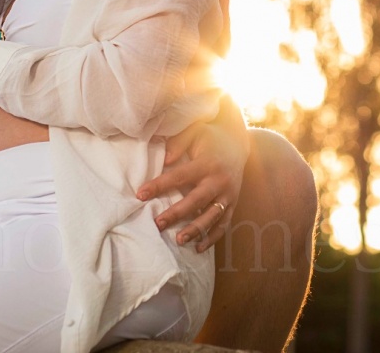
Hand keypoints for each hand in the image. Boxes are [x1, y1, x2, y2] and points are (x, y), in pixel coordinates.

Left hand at [138, 120, 248, 251]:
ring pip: (211, 215)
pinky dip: (213, 237)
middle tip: (158, 224)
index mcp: (207, 163)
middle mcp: (219, 180)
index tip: (140, 194)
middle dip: (177, 213)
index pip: (180, 176)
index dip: (159, 185)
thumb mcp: (196, 131)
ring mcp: (228, 194)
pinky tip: (198, 248)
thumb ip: (179, 143)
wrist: (239, 143)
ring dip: (195, 229)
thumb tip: (165, 160)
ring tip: (179, 240)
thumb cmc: (211, 138)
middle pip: (196, 200)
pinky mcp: (233, 204)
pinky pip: (224, 224)